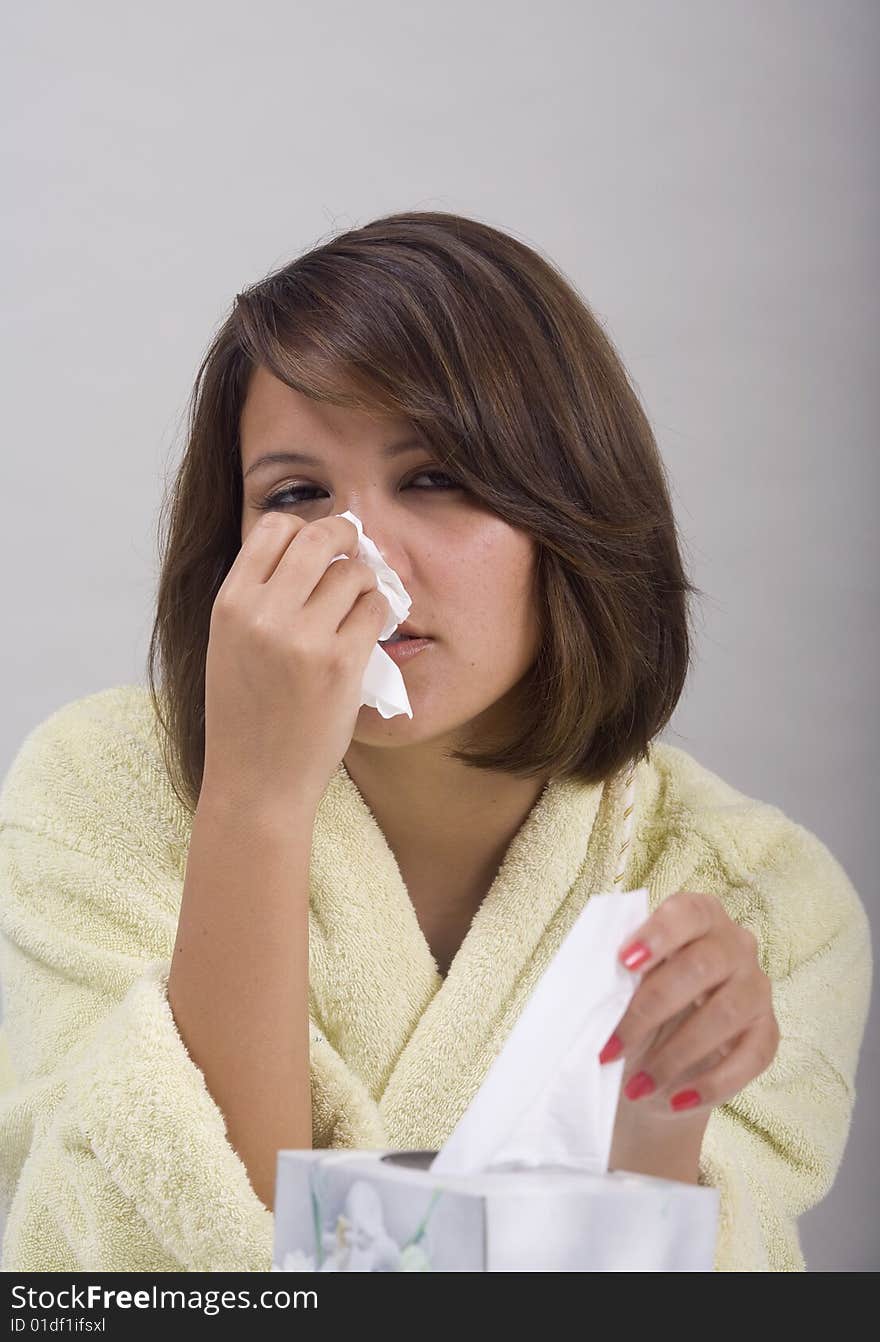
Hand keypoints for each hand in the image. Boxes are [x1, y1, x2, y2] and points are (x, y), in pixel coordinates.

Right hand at [202, 512, 390, 805]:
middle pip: (319, 538)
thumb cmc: (246, 716)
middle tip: (356, 549)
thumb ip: (260, 597)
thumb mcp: (230, 644)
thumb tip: (312, 547)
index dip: (304, 528)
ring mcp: (303, 639)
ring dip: (365, 582)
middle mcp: (263, 614)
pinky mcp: (341, 664)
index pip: (275, 528)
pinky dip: (379, 612)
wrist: (256, 782)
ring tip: (359, 605)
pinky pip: (374, 610)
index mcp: (230, 604)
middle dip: (346, 535)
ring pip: (353, 573)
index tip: (319, 546)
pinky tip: (369, 630)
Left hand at [600, 890, 779, 1118]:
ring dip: (676, 1054)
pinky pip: (749, 1058)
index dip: (657, 934)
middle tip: (612, 1047)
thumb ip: (617, 978)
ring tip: (638, 1085)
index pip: (686, 913)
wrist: (656, 1060)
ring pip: (725, 1014)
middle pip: (701, 966)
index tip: (624, 961)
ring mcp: (755, 988)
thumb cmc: (635, 1006)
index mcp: (697, 917)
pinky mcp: (767, 1032)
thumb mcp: (623, 987)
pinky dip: (710, 1083)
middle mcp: (735, 945)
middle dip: (650, 1009)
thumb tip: (596, 990)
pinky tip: (676, 1099)